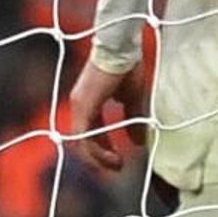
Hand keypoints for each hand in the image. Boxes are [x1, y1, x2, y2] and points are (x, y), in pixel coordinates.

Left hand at [61, 49, 148, 176]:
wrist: (121, 48)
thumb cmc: (127, 67)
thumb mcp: (132, 98)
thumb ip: (132, 118)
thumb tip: (138, 142)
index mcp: (90, 102)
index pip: (92, 132)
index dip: (104, 148)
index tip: (119, 159)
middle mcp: (80, 105)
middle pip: (84, 140)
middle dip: (100, 157)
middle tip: (117, 168)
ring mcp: (79, 105)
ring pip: (82, 142)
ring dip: (98, 158)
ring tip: (117, 166)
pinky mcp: (82, 106)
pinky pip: (83, 137)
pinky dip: (95, 151)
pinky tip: (112, 158)